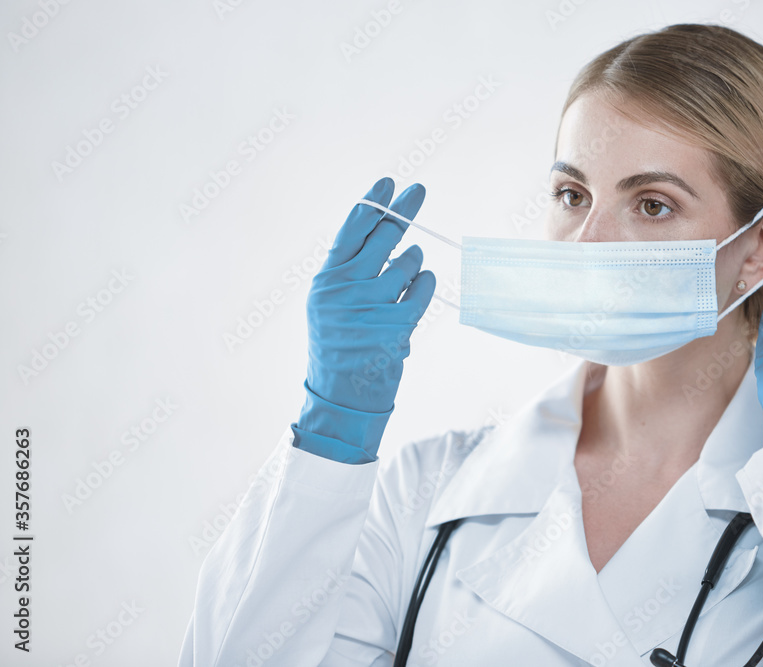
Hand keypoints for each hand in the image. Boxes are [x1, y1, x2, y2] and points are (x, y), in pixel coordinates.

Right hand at [293, 177, 435, 461]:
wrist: (341, 397)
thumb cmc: (340, 349)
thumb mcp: (330, 306)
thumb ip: (350, 272)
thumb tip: (384, 233)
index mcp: (326, 281)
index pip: (351, 231)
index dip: (372, 203)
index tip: (388, 182)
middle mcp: (344, 289)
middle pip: (382, 237)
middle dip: (403, 212)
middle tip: (417, 193)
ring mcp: (370, 307)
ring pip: (407, 263)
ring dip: (414, 263)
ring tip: (408, 274)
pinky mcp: (395, 325)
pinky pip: (423, 290)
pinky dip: (427, 284)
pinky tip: (423, 284)